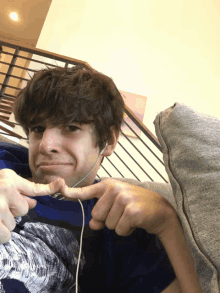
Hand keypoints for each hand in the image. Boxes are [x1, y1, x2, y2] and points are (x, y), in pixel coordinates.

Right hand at [0, 169, 64, 242]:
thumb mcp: (2, 184)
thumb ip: (19, 192)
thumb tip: (34, 202)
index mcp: (10, 180)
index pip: (34, 187)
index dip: (49, 188)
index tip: (60, 183)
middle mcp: (5, 190)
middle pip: (24, 210)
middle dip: (13, 211)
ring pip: (14, 224)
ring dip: (5, 223)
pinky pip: (6, 236)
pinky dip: (1, 235)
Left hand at [57, 178, 175, 236]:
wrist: (160, 210)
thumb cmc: (136, 206)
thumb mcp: (117, 206)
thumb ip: (102, 213)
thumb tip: (93, 224)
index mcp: (108, 185)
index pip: (86, 191)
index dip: (71, 192)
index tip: (59, 188)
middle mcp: (114, 189)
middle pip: (96, 215)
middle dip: (108, 219)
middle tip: (122, 213)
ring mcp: (123, 198)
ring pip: (107, 224)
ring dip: (118, 225)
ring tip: (130, 216)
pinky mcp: (131, 211)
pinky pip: (119, 229)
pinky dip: (127, 230)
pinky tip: (136, 222)